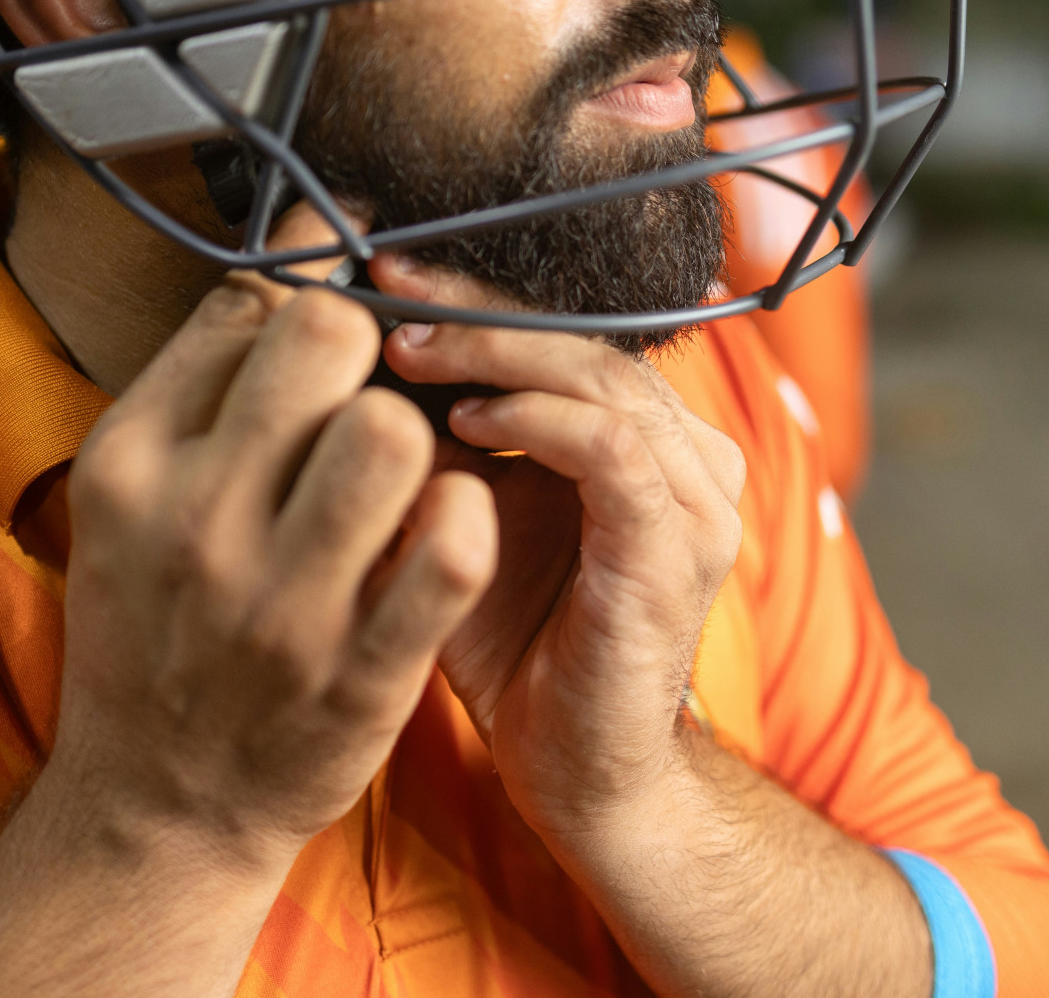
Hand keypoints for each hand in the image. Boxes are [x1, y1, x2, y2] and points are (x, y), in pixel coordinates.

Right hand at [48, 209, 498, 873]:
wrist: (158, 805)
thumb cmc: (158, 621)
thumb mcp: (133, 492)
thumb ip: (204, 375)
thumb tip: (294, 249)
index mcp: (131, 460)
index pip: (253, 306)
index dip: (320, 287)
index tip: (348, 295)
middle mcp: (195, 521)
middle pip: (326, 343)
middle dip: (369, 345)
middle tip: (371, 388)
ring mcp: (282, 602)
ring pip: (392, 432)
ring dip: (418, 429)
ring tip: (402, 467)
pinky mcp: (364, 672)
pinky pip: (452, 547)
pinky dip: (465, 515)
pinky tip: (445, 523)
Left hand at [371, 255, 745, 839]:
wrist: (579, 773)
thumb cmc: (521, 649)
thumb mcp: (463, 519)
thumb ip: (436, 442)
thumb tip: (354, 354)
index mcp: (647, 439)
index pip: (568, 333)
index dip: (478, 297)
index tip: (384, 276)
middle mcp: (687, 455)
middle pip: (586, 337)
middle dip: (479, 307)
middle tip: (387, 289)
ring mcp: (694, 499)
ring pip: (601, 376)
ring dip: (498, 352)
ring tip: (410, 350)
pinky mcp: (675, 546)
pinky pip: (612, 448)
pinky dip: (536, 418)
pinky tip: (466, 418)